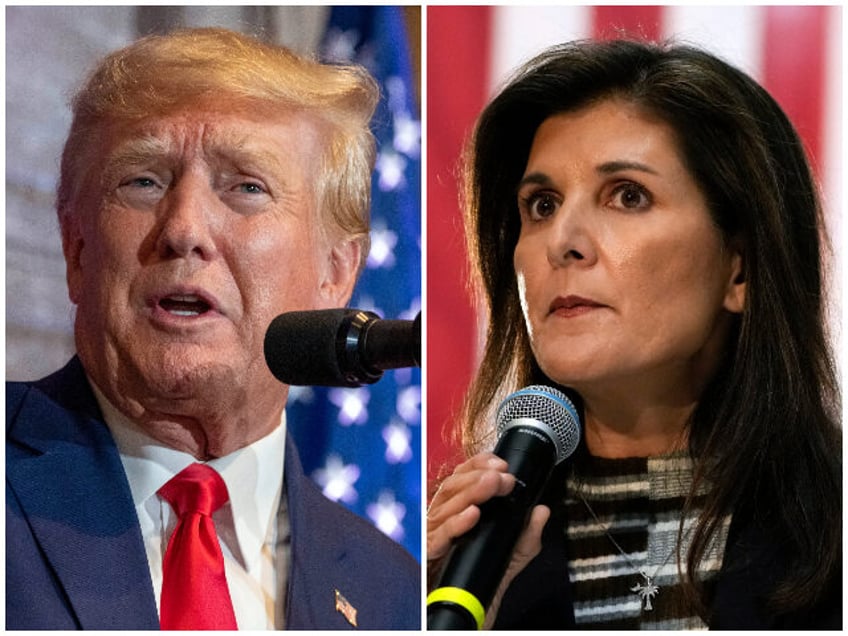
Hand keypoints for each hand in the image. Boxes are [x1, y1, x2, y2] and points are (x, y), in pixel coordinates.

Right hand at [426, 452, 549, 626]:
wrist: (467, 616)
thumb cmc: (480, 582)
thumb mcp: (511, 555)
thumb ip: (526, 534)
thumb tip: (540, 511)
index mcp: (454, 512)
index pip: (460, 478)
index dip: (478, 465)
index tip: (500, 463)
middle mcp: (439, 520)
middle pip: (452, 488)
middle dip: (479, 476)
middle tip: (504, 476)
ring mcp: (430, 537)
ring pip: (445, 506)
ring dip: (471, 492)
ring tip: (493, 483)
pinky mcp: (426, 557)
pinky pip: (438, 537)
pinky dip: (456, 523)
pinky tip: (473, 514)